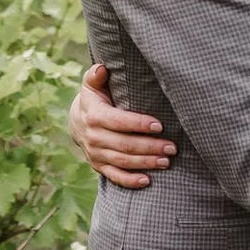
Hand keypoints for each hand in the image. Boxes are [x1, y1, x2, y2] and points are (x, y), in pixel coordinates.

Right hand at [66, 64, 173, 189]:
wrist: (77, 120)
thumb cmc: (94, 99)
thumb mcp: (92, 85)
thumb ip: (96, 75)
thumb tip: (102, 68)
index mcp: (94, 115)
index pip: (118, 122)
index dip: (138, 124)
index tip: (159, 125)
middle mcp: (93, 137)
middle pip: (124, 145)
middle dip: (150, 147)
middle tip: (172, 147)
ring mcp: (95, 153)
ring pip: (122, 161)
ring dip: (145, 163)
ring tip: (166, 161)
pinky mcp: (99, 166)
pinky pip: (114, 176)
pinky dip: (130, 181)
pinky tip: (148, 181)